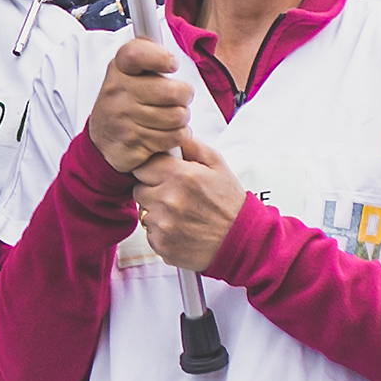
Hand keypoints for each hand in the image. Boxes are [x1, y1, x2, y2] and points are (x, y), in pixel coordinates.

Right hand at [83, 38, 195, 178]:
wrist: (103, 140)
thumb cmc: (126, 100)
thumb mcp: (129, 71)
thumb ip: (148, 52)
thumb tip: (153, 12)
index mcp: (119, 68)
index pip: (137, 53)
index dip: (161, 58)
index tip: (170, 64)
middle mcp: (118, 91)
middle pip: (174, 91)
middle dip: (184, 97)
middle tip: (177, 98)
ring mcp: (124, 118)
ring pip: (178, 116)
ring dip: (181, 119)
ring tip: (168, 117)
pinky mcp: (133, 142)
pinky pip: (173, 138)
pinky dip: (176, 137)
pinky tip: (164, 133)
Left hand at [131, 136, 248, 274]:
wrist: (242, 241)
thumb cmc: (230, 203)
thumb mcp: (217, 165)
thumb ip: (191, 146)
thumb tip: (171, 136)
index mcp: (180, 176)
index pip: (141, 166)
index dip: (151, 170)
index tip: (161, 175)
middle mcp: (168, 200)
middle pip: (138, 190)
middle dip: (153, 190)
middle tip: (175, 195)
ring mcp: (163, 225)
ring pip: (143, 212)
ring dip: (157, 212)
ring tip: (181, 213)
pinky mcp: (161, 244)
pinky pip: (149, 233)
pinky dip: (161, 231)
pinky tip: (181, 228)